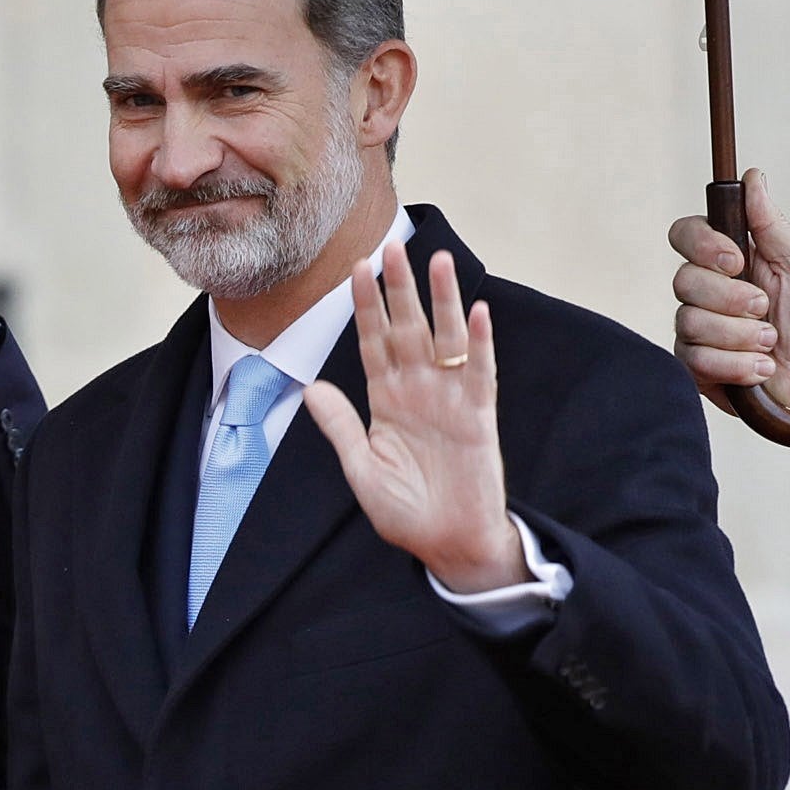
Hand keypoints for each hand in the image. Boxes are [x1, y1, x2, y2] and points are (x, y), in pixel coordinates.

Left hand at [304, 243, 523, 594]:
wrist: (446, 543)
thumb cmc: (405, 510)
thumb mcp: (362, 470)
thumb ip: (340, 429)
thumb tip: (311, 389)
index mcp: (386, 400)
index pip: (373, 342)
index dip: (365, 307)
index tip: (355, 269)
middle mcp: (418, 390)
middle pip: (407, 328)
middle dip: (399, 289)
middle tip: (391, 246)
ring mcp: (449, 399)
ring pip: (445, 338)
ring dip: (442, 301)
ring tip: (437, 262)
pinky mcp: (478, 416)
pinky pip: (479, 372)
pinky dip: (478, 343)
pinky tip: (476, 313)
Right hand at [668, 168, 789, 495]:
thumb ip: (771, 224)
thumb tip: (752, 176)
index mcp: (728, 259)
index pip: (685, 234)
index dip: (703, 245)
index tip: (737, 260)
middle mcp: (705, 291)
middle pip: (684, 280)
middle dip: (731, 298)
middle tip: (766, 309)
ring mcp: (696, 329)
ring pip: (690, 322)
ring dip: (740, 335)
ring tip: (772, 343)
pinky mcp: (695, 365)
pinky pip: (695, 358)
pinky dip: (736, 364)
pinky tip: (761, 368)